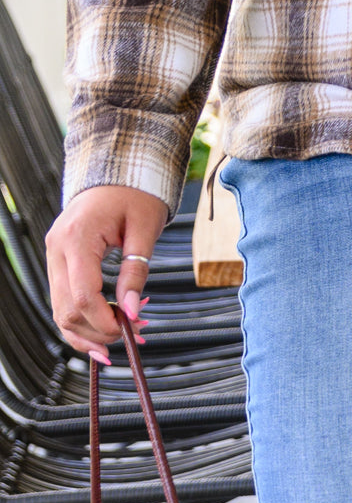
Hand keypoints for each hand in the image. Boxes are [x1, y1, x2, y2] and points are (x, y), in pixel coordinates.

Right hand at [46, 185, 167, 362]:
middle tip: (133, 333)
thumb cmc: (136, 191)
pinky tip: (104, 327)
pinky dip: (82, 316)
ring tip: (123, 334)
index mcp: (77, 237)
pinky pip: (64, 297)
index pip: (82, 295)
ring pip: (60, 310)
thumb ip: (136, 270)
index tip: (130, 329)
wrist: (118, 168)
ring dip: (88, 330)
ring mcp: (54, 254)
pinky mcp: (58, 259)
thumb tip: (132, 311)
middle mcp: (57, 248)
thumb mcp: (145, 228)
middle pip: (66, 309)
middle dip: (97, 330)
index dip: (103, 321)